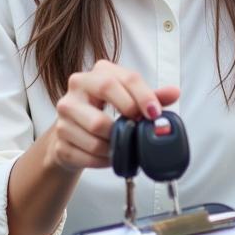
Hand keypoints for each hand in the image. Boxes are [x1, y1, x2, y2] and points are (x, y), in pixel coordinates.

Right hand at [46, 60, 178, 172]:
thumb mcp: (127, 101)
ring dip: (116, 142)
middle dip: (127, 112)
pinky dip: (104, 160)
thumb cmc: (103, 113)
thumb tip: (174, 92)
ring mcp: (63, 114)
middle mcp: (76, 87)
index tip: (155, 113)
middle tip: (138, 127)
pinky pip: (87, 154)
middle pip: (104, 93)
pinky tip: (109, 157)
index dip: (143, 95)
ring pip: (96, 128)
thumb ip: (151, 97)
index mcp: (95, 74)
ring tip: (123, 146)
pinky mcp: (59, 140)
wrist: (72, 137)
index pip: (122, 77)